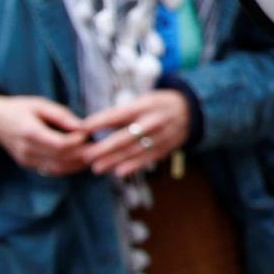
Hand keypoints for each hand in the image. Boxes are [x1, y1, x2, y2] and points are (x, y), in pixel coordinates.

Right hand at [0, 94, 89, 173]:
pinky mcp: (28, 165)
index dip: (78, 142)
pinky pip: (51, 171)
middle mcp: (27, 150)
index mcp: (30, 132)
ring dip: (78, 164)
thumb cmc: (19, 108)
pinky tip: (80, 160)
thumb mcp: (40, 104)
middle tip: (101, 147)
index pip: (60, 145)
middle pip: (62, 159)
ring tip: (94, 155)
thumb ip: (62, 115)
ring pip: (58, 169)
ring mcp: (26, 160)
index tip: (89, 134)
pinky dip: (68, 167)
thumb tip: (83, 126)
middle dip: (83, 155)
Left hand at [78, 90, 192, 178]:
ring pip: (134, 151)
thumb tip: (94, 125)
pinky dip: (133, 166)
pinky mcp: (166, 149)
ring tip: (96, 168)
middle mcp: (153, 122)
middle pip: (125, 137)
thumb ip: (121, 114)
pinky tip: (119, 172)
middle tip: (86, 155)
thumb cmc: (158, 105)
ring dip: (114, 160)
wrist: (191, 111)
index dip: (99, 121)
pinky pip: (147, 159)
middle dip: (104, 148)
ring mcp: (161, 137)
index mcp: (145, 106)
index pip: (118, 114)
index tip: (82, 128)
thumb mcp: (142, 101)